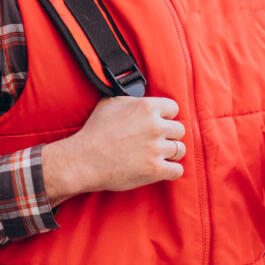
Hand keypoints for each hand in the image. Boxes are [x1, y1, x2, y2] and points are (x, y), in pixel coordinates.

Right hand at [42, 96, 184, 206]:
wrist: (84, 159)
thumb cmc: (94, 130)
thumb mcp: (109, 103)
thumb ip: (130, 97)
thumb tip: (137, 94)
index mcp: (146, 107)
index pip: (174, 108)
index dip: (165, 116)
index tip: (158, 122)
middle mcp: (155, 126)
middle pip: (179, 129)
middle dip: (169, 135)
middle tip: (156, 140)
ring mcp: (157, 149)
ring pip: (180, 149)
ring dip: (170, 153)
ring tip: (157, 154)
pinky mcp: (156, 170)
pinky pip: (177, 170)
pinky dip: (171, 170)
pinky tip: (161, 168)